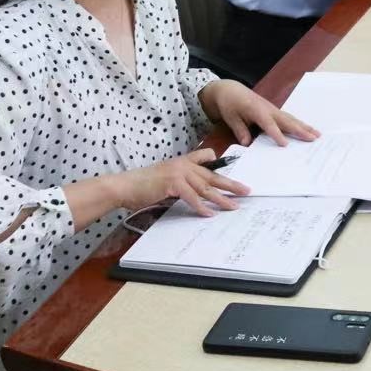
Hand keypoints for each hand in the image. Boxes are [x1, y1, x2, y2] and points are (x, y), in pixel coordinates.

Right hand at [113, 148, 249, 217]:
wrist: (125, 186)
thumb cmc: (142, 185)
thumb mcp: (165, 178)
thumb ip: (181, 182)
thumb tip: (194, 195)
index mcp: (183, 161)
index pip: (207, 157)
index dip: (219, 165)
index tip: (232, 173)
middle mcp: (184, 165)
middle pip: (213, 175)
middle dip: (231, 184)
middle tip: (246, 191)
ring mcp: (179, 173)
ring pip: (206, 188)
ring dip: (221, 199)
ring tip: (233, 206)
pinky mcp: (173, 184)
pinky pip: (192, 197)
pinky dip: (201, 207)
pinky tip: (210, 214)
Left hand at [199, 79, 318, 147]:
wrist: (231, 90)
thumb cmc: (230, 104)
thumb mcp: (230, 117)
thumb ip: (239, 130)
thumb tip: (247, 143)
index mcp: (256, 109)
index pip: (268, 124)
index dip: (277, 134)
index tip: (285, 145)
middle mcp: (268, 109)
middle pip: (286, 120)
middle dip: (300, 130)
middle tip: (313, 139)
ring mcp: (273, 109)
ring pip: (291, 119)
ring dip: (304, 127)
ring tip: (317, 135)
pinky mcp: (274, 111)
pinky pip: (289, 119)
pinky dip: (299, 124)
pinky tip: (308, 130)